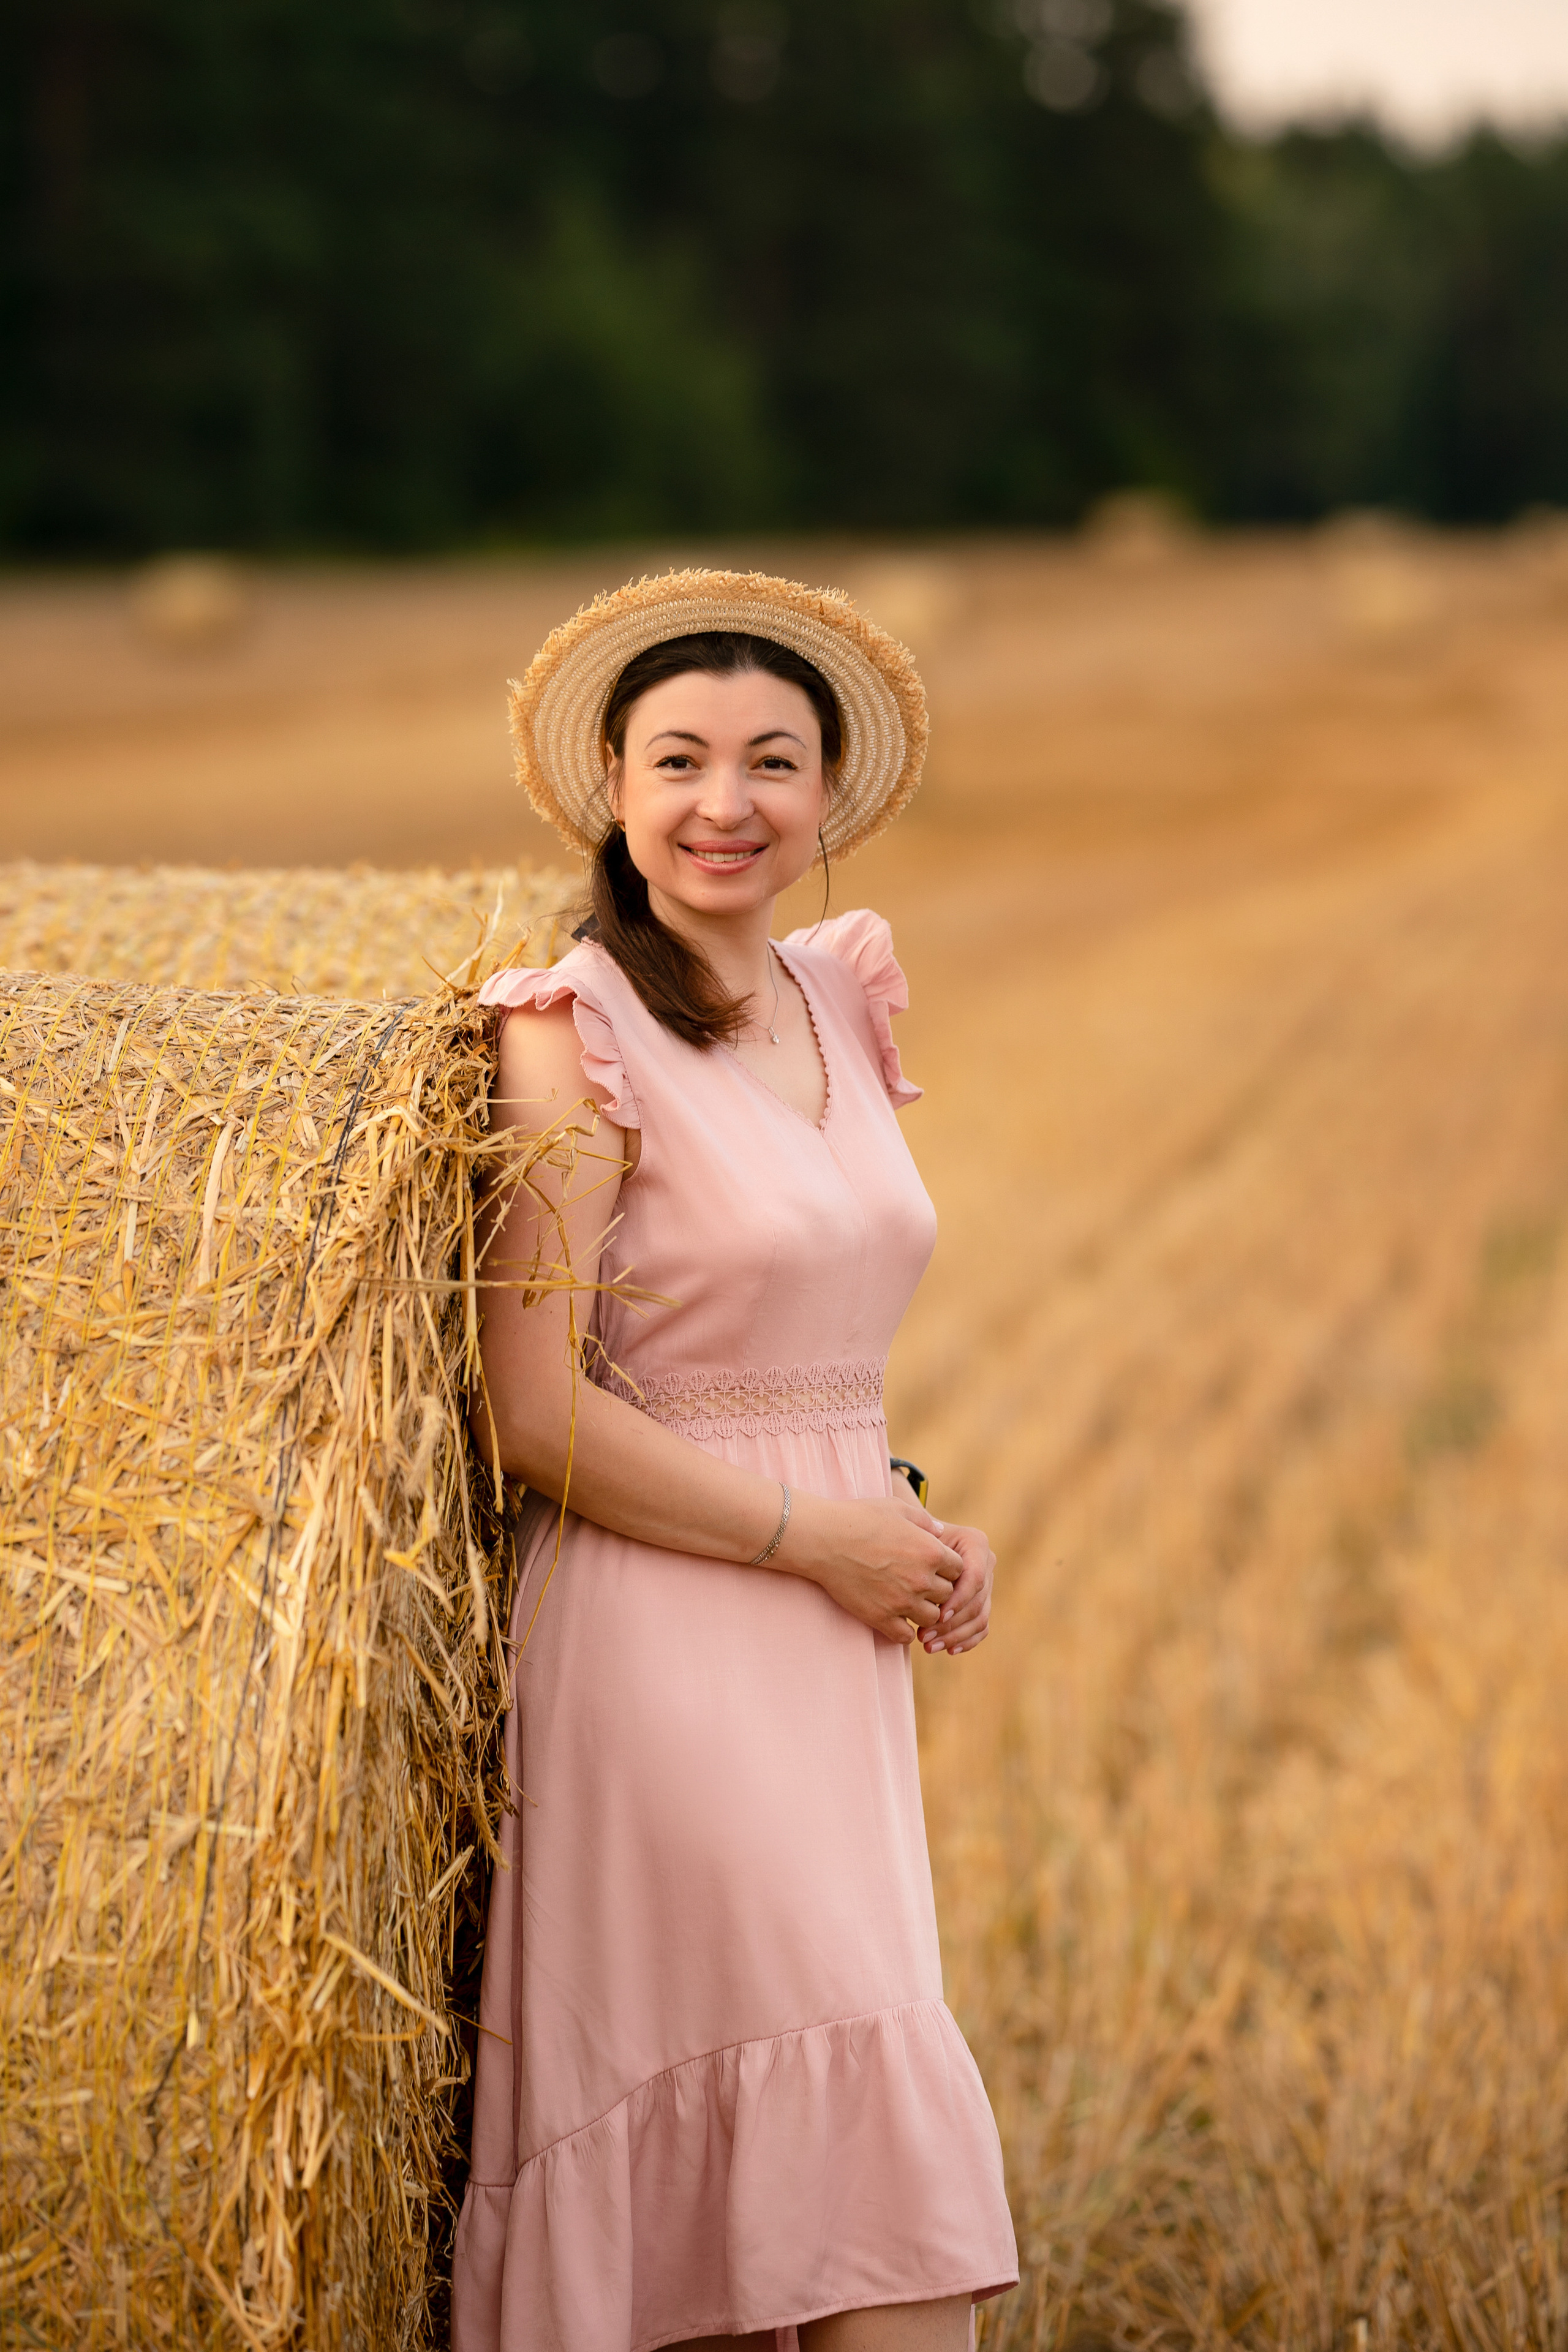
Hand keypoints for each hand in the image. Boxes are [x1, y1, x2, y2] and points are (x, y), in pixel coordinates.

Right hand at [780, 1492, 960, 1645]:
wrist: (824, 1539)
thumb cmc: (860, 1518)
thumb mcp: (897, 1508)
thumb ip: (925, 1521)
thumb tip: (940, 1532)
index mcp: (931, 1552)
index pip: (960, 1570)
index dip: (948, 1568)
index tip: (933, 1565)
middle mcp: (922, 1579)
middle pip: (948, 1595)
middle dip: (939, 1590)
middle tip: (921, 1583)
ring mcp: (902, 1602)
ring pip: (932, 1618)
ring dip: (924, 1611)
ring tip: (910, 1601)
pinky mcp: (881, 1618)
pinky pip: (906, 1636)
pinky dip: (904, 1629)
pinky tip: (895, 1617)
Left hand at [918, 1519, 993, 1656]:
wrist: (915, 1544)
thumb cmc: (911, 1534)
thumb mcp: (915, 1527)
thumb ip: (924, 1527)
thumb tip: (936, 1534)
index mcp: (976, 1543)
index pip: (975, 1577)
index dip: (958, 1599)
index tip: (938, 1615)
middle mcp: (986, 1563)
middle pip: (976, 1601)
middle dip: (951, 1623)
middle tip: (924, 1636)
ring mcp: (986, 1585)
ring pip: (980, 1618)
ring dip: (955, 1636)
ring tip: (928, 1646)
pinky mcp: (982, 1603)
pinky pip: (981, 1627)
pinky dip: (966, 1641)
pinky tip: (948, 1650)